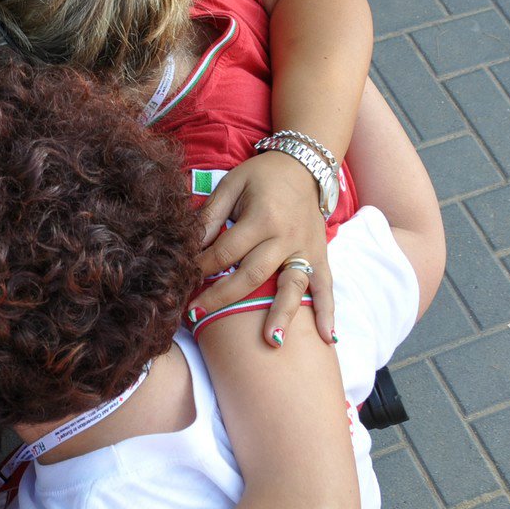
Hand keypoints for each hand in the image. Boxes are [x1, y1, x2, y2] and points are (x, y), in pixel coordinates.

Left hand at [193, 152, 335, 345]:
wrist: (304, 166)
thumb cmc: (261, 176)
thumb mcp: (231, 184)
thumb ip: (212, 213)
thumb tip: (192, 244)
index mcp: (262, 218)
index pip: (226, 251)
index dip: (201, 267)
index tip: (182, 280)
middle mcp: (287, 237)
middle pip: (253, 275)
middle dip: (223, 297)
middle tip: (196, 314)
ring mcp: (307, 250)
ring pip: (292, 286)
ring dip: (280, 314)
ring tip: (270, 342)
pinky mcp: (321, 257)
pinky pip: (326, 287)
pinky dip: (328, 311)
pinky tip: (326, 337)